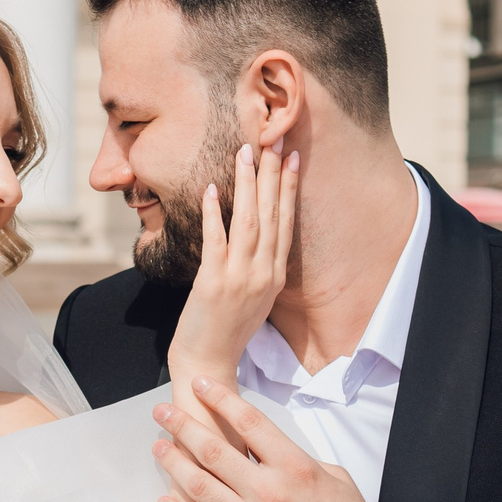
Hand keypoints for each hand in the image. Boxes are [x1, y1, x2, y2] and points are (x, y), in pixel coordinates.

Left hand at [152, 379, 380, 501]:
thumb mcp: (336, 478)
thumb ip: (301, 460)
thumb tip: (274, 452)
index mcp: (294, 467)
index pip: (248, 422)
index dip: (219, 399)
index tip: (200, 386)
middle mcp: (267, 492)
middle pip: (213, 449)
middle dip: (182, 425)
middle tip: (161, 411)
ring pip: (199, 486)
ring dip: (173, 463)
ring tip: (157, 447)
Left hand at [165, 143, 298, 392]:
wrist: (209, 363)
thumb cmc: (227, 330)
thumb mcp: (255, 296)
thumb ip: (259, 265)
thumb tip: (256, 234)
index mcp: (275, 275)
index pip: (286, 221)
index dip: (289, 186)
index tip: (292, 156)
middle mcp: (264, 273)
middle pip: (272, 214)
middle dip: (274, 173)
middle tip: (274, 139)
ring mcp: (240, 278)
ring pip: (249, 221)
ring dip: (248, 184)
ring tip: (246, 152)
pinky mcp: (214, 284)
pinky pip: (216, 241)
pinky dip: (215, 214)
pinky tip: (213, 189)